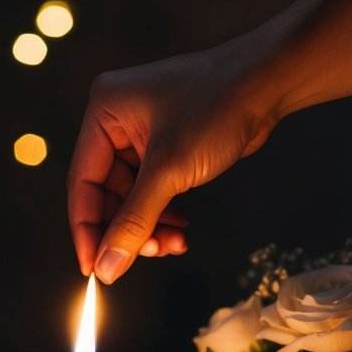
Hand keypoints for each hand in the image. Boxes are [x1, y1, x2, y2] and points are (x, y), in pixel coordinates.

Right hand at [66, 42, 276, 281]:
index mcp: (103, 112)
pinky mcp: (166, 146)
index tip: (94, 268)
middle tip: (146, 255)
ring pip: (131, 197)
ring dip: (148, 227)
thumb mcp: (169, 171)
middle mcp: (116, 121)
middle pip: (107, 194)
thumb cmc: (218, 107)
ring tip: (172, 244)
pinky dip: (163, 214)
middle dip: (127, 229)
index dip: (87, 230)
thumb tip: (107, 266)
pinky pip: (152, 191)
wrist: (269, 83)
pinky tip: (180, 229)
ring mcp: (141, 134)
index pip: (82, 182)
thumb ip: (134, 222)